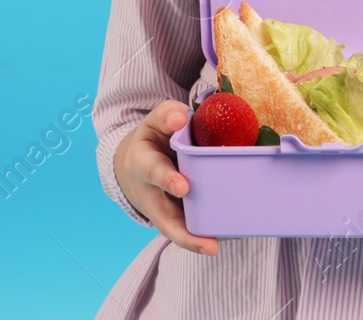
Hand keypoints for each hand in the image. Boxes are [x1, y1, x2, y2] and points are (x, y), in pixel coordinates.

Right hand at [113, 100, 219, 255]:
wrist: (137, 162)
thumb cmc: (153, 139)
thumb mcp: (155, 122)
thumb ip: (166, 115)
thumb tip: (181, 117)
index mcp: (142, 163)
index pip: (152, 170)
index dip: (167, 180)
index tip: (184, 187)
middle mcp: (150, 193)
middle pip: (163, 216)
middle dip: (182, 228)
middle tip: (205, 237)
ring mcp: (162, 209)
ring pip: (174, 230)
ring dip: (193, 241)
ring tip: (214, 247)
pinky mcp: (175, 217)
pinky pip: (187, 230)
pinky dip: (203, 236)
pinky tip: (225, 238)